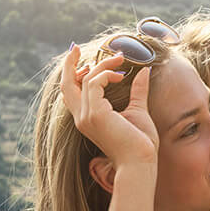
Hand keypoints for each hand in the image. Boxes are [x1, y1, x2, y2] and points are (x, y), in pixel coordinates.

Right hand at [59, 43, 157, 166]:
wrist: (140, 163)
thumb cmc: (141, 144)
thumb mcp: (138, 111)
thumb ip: (137, 91)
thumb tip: (144, 71)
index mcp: (88, 119)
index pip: (71, 93)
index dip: (74, 75)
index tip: (88, 61)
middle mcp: (82, 117)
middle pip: (66, 85)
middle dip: (69, 64)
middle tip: (75, 47)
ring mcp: (86, 116)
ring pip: (85, 79)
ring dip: (103, 65)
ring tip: (121, 60)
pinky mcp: (95, 114)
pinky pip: (94, 83)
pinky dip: (105, 74)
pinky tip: (120, 76)